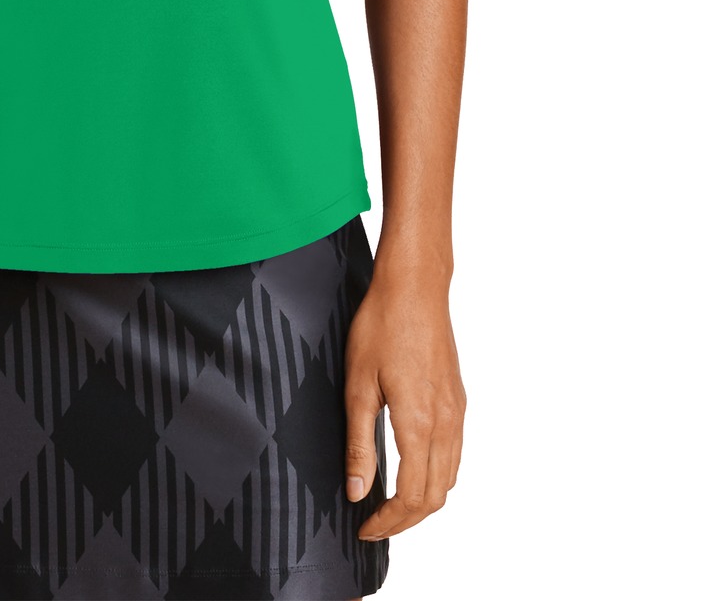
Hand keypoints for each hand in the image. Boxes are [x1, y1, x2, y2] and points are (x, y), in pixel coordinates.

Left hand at [343, 266, 465, 540]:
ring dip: (423, 500)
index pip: (413, 496)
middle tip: (374, 524)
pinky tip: (412, 468)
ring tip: (390, 504)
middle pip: (436, 496)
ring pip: (450, 477)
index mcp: (420, 423)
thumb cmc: (381, 326)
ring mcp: (457, 411)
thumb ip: (359, 444)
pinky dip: (436, 475)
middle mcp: (447, 423)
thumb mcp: (358, 385)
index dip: (389, 522)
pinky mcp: (458, 398)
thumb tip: (357, 493)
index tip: (364, 528)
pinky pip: (454, 453)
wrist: (415, 286)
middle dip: (407, 519)